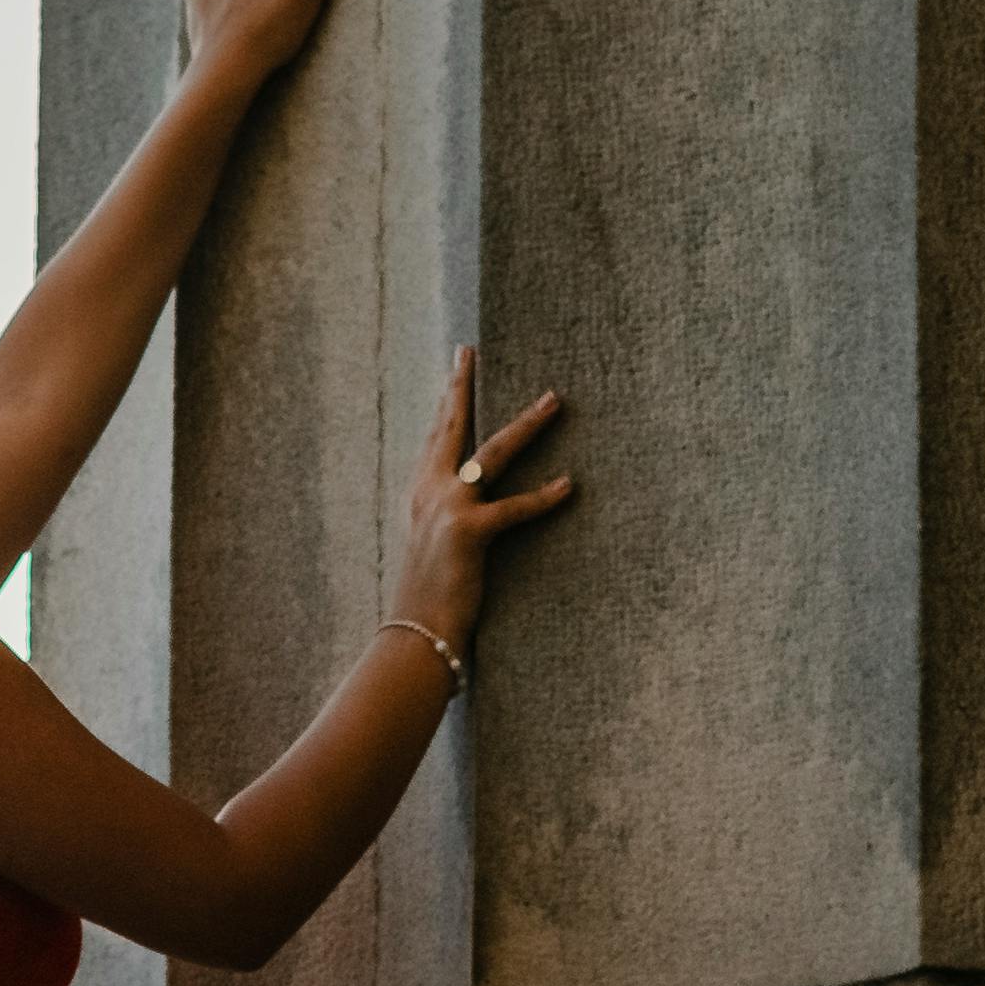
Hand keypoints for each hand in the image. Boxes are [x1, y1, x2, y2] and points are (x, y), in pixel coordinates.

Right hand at [391, 357, 576, 648]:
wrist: (415, 634)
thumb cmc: (429, 598)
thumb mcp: (432, 550)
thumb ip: (447, 522)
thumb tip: (471, 508)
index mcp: (420, 495)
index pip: (435, 438)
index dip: (447, 402)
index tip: (456, 369)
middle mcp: (428, 493)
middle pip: (450, 427)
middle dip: (462, 386)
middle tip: (470, 351)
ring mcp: (447, 509)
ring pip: (492, 452)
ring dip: (527, 425)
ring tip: (553, 400)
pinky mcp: (468, 532)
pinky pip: (514, 508)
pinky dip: (544, 497)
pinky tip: (569, 485)